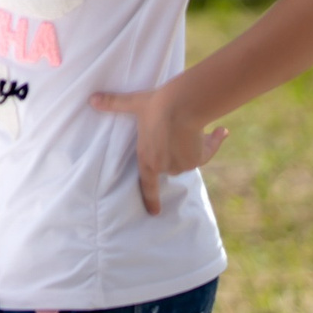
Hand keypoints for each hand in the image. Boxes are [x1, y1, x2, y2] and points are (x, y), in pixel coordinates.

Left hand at [90, 82, 227, 213]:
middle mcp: (164, 166)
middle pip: (169, 165)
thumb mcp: (134, 104)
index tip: (154, 213)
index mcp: (146, 159)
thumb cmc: (156, 105)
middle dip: (173, 153)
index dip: (150, 199)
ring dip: (193, 148)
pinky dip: (212, 144)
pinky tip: (220, 131)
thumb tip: (92, 99)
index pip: (147, 185)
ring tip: (191, 127)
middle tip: (174, 134)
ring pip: (188, 159)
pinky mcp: (198, 159)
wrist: (183, 106)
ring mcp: (181, 165)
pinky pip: (206, 154)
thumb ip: (114, 104)